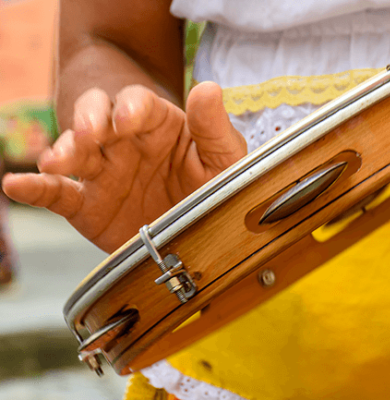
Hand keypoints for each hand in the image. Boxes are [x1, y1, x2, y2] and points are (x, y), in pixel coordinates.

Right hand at [2, 83, 245, 251]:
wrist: (198, 232)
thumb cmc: (212, 185)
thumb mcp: (223, 158)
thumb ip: (213, 127)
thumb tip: (208, 88)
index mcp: (157, 125)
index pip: (138, 103)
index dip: (130, 107)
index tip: (128, 119)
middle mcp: (124, 143)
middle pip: (96, 117)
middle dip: (89, 120)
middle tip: (90, 134)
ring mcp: (102, 172)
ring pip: (74, 151)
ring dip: (63, 151)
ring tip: (57, 161)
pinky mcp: (87, 204)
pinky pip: (56, 194)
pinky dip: (35, 188)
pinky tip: (16, 184)